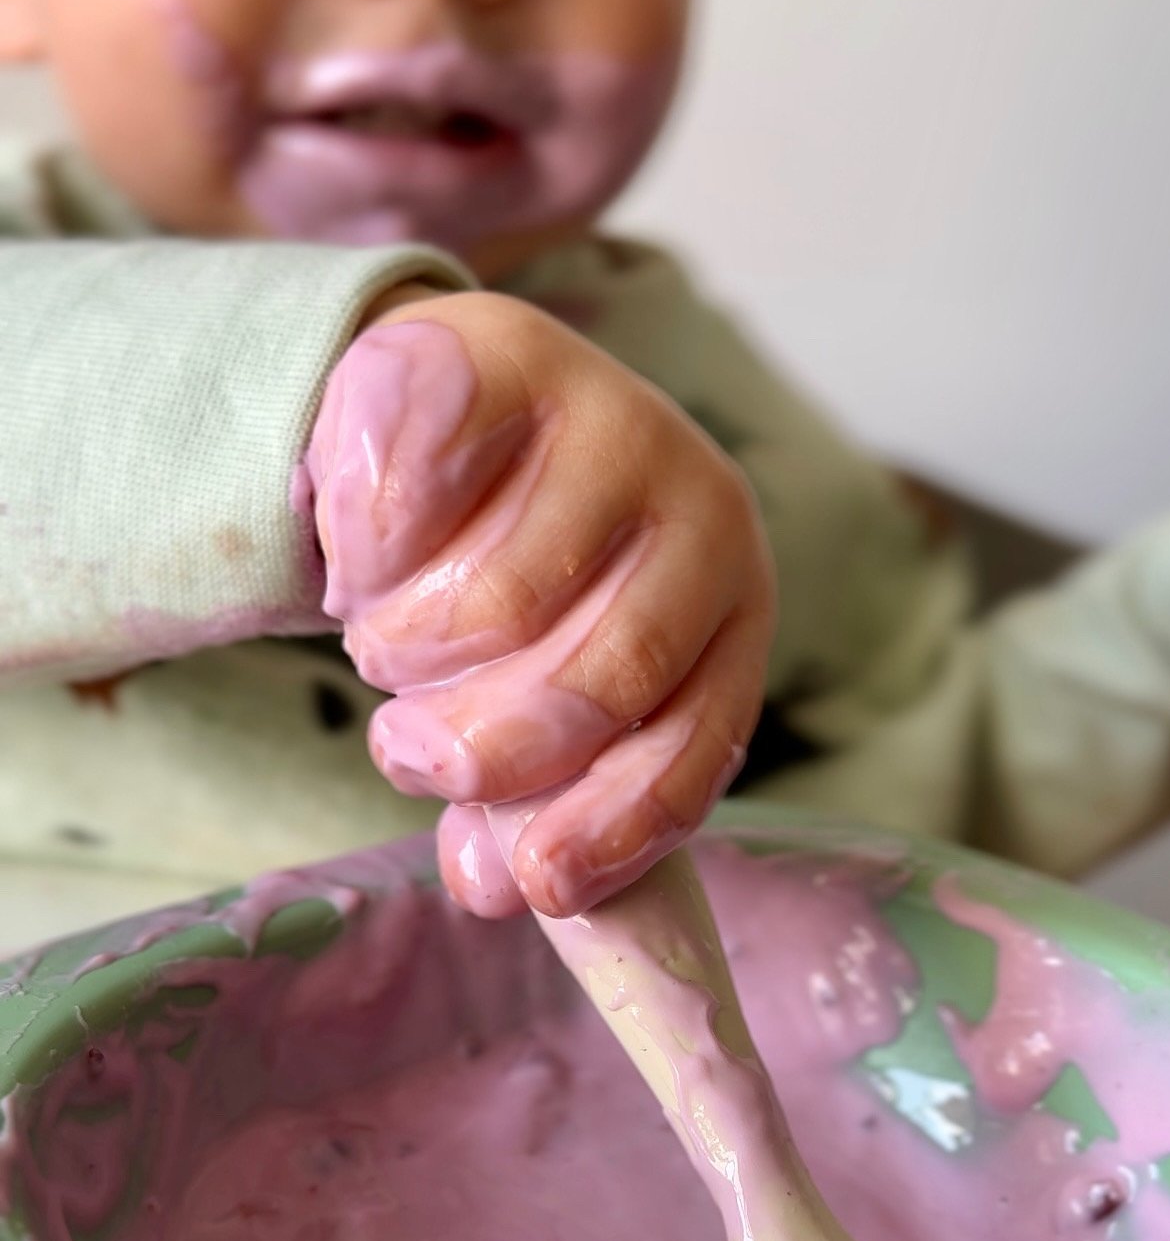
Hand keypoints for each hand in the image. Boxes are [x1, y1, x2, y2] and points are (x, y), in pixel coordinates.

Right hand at [305, 287, 775, 918]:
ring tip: (389, 639)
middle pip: (598, 683)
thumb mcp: (549, 690)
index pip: (691, 746)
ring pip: (497, 606)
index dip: (607, 828)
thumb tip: (493, 882)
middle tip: (408, 752)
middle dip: (481, 749)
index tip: (528, 886)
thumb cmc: (516, 576)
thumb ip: (534, 794)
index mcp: (733, 611)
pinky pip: (413, 504)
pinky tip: (365, 558)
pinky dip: (365, 558)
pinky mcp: (509, 354)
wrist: (461, 410)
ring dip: (410, 654)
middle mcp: (702, 509)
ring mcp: (615, 419)